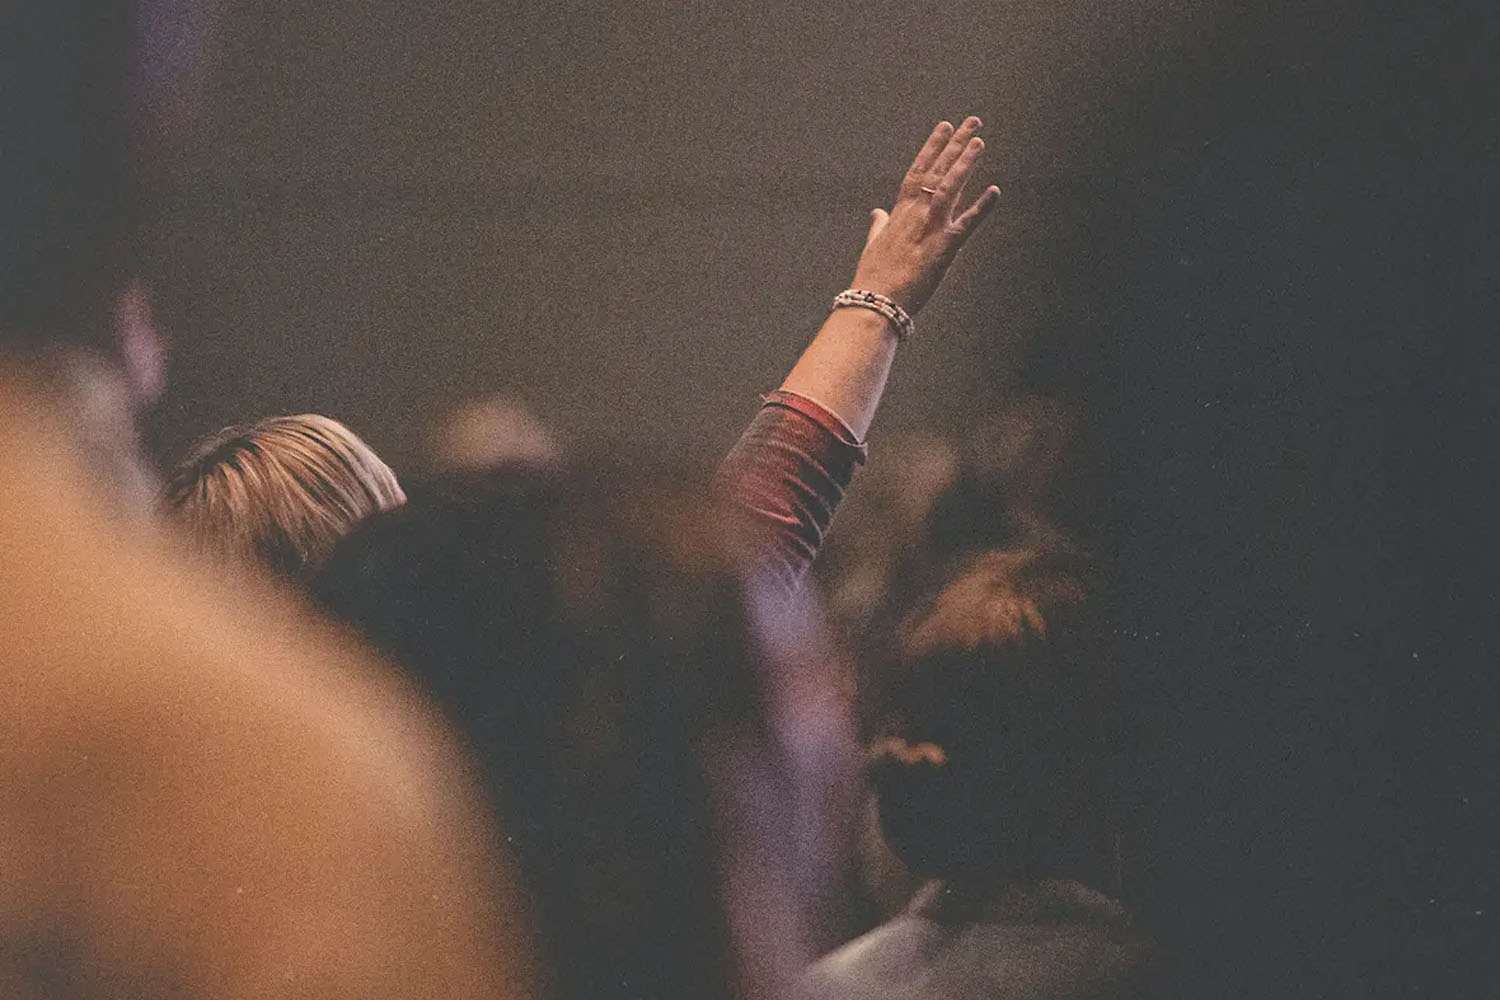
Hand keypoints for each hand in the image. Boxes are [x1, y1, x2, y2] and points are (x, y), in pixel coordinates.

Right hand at [850, 116, 1000, 315]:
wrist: (875, 304)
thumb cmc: (873, 279)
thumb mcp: (873, 246)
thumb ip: (878, 226)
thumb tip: (877, 212)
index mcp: (899, 214)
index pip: (917, 171)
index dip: (932, 147)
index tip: (944, 127)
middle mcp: (914, 215)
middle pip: (936, 171)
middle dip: (954, 145)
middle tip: (972, 121)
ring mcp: (929, 229)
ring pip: (948, 188)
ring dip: (964, 164)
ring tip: (979, 141)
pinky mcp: (942, 249)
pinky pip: (966, 224)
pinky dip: (982, 208)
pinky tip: (996, 191)